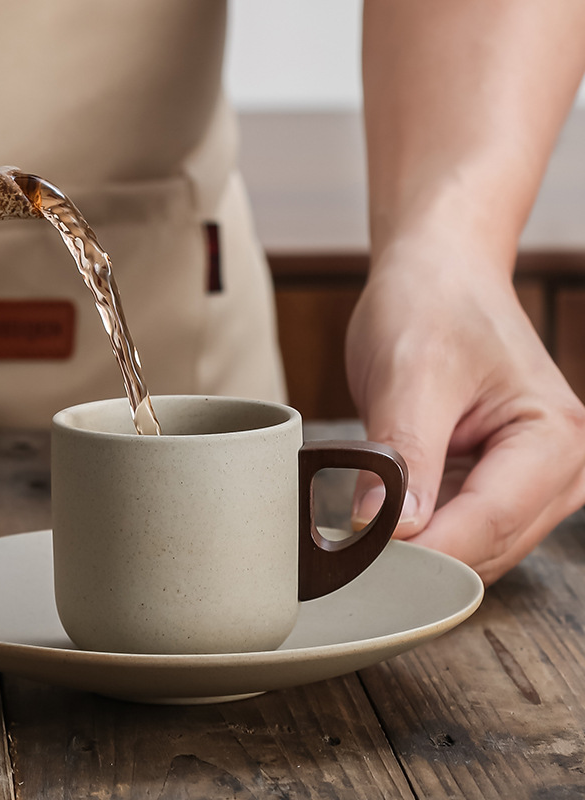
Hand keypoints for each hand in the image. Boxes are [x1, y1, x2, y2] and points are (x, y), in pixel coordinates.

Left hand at [346, 246, 584, 584]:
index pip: (485, 524)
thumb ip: (402, 457)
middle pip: (482, 548)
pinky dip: (416, 533)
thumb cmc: (431, 306)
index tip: (352, 559)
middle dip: (413, 555)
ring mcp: (532, 482)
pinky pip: (457, 530)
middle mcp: (560, 470)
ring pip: (469, 550)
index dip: (417, 551)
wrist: (438, 276)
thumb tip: (377, 530)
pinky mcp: (498, 483)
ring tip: (351, 532)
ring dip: (413, 549)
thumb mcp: (412, 375)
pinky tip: (374, 519)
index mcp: (554, 439)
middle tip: (340, 551)